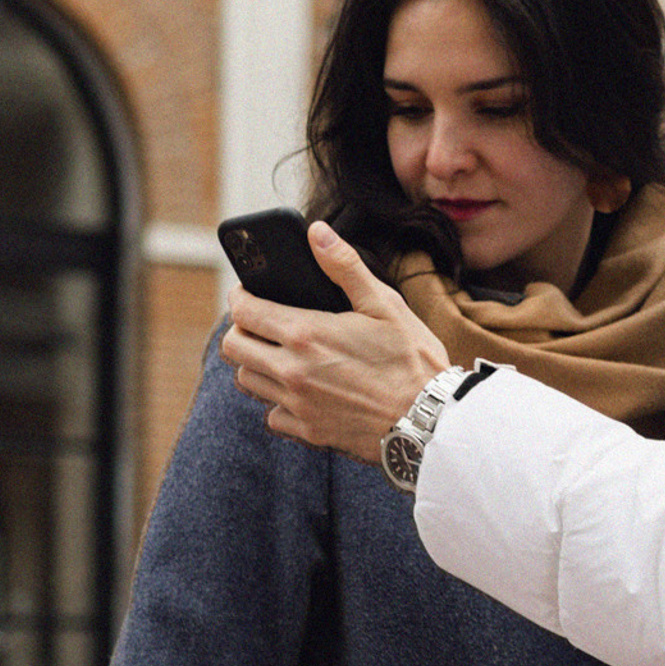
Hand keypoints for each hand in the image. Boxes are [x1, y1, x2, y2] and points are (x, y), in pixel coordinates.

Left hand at [220, 222, 451, 463]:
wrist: (431, 421)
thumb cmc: (413, 360)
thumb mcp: (384, 304)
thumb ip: (345, 266)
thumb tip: (317, 233)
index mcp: (305, 333)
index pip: (242, 311)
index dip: (241, 297)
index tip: (250, 293)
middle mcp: (292, 371)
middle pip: (233, 348)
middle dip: (242, 330)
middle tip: (264, 323)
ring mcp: (298, 405)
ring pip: (248, 381)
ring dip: (257, 364)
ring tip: (282, 355)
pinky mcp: (308, 432)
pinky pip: (273, 415)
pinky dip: (279, 402)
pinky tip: (303, 391)